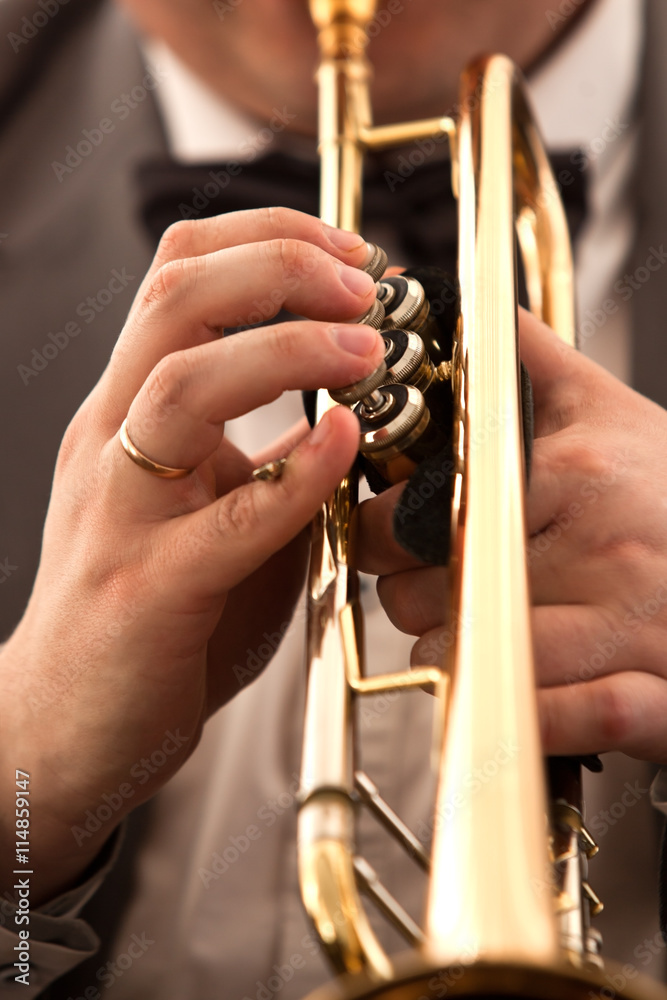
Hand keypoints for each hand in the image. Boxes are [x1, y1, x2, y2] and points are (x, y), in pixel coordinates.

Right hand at [0, 207, 384, 900]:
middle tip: (365, 282)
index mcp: (131, 413)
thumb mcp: (206, 510)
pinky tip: (344, 443)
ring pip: (182, 386)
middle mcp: (114, 441)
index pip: (178, 276)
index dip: (267, 239)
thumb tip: (345, 416)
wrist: (68, 723)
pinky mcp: (149, 588)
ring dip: (288, 349)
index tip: (349, 253)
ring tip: (365, 348)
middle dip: (281, 268)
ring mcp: (124, 510)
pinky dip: (296, 472)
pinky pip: (227, 518)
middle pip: (175, 300)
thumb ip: (266, 459)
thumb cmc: (149, 614)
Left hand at [357, 307, 666, 763]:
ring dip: (451, 653)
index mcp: (577, 475)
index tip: (378, 535)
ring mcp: (631, 626)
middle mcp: (603, 548)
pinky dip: (519, 709)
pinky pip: (556, 717)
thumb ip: (535, 361)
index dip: (378, 531)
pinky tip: (516, 683)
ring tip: (470, 629)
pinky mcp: (658, 694)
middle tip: (423, 586)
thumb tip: (470, 311)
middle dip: (407, 594)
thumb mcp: (610, 410)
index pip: (425, 513)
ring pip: (476, 657)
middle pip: (433, 592)